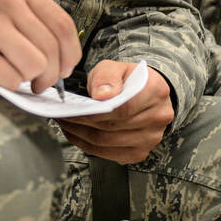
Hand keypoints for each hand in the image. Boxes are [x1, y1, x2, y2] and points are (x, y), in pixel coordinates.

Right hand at [0, 0, 80, 94]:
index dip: (70, 53)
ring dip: (27, 79)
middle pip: (52, 49)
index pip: (63, 24)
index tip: (65, 67)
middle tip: (38, 83)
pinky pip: (9, 79)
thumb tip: (60, 55)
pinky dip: (5, 85)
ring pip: (35, 66)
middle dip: (51, 74)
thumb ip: (26, 16)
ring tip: (11, 75)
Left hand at [57, 62, 173, 163]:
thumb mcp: (116, 67)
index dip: (93, 112)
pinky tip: (76, 133)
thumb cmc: (128, 80)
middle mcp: (159, 117)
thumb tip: (101, 96)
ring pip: (107, 142)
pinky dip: (87, 145)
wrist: (145, 94)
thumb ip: (107, 76)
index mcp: (156, 91)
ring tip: (66, 123)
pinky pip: (108, 154)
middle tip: (61, 116)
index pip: (122, 108)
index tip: (71, 109)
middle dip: (82, 123)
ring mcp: (151, 138)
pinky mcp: (139, 153)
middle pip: (113, 127)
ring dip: (81, 135)